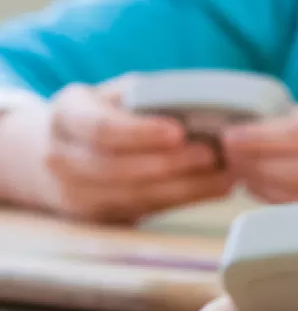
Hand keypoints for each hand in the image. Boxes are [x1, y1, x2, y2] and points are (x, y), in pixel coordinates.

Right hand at [0, 79, 232, 221]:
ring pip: (129, 195)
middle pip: (114, 167)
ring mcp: (71, 191)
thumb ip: (152, 96)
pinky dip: (181, 200)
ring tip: (224, 175)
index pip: (100, 128)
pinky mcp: (94, 216)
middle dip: (167, 164)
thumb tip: (207, 103)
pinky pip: (139, 211)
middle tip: (211, 155)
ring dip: (182, 187)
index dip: (139, 133)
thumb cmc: (111, 112)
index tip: (178, 132)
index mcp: (67, 114)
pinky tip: (214, 189)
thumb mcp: (122, 94)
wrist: (68, 151)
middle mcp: (59, 155)